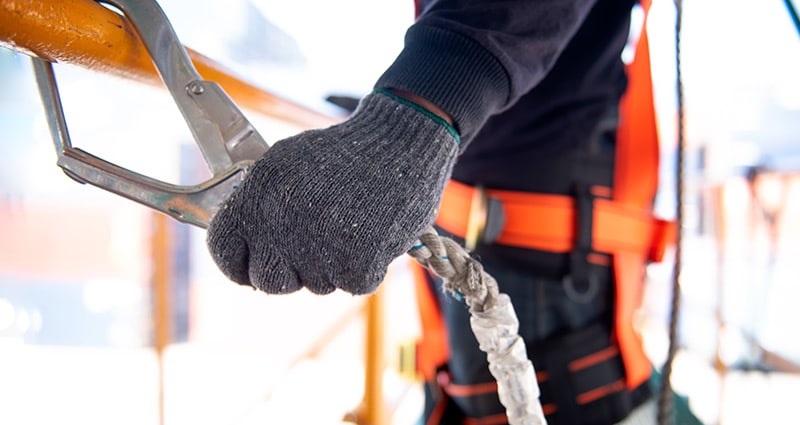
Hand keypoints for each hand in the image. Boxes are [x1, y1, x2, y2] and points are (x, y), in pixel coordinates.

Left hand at [206, 90, 458, 294]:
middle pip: (269, 281)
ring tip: (350, 223)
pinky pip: (351, 285)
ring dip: (332, 264)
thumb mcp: (285, 164)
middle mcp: (278, 228)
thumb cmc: (343, 154)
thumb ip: (258, 204)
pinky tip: (372, 234)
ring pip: (315, 285)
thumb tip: (245, 246)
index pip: (225, 252)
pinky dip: (366, 267)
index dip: (240, 264)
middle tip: (315, 244)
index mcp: (254, 199)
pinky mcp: (356, 267)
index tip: (257, 263)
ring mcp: (317, 251)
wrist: (398, 142)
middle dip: (291, 270)